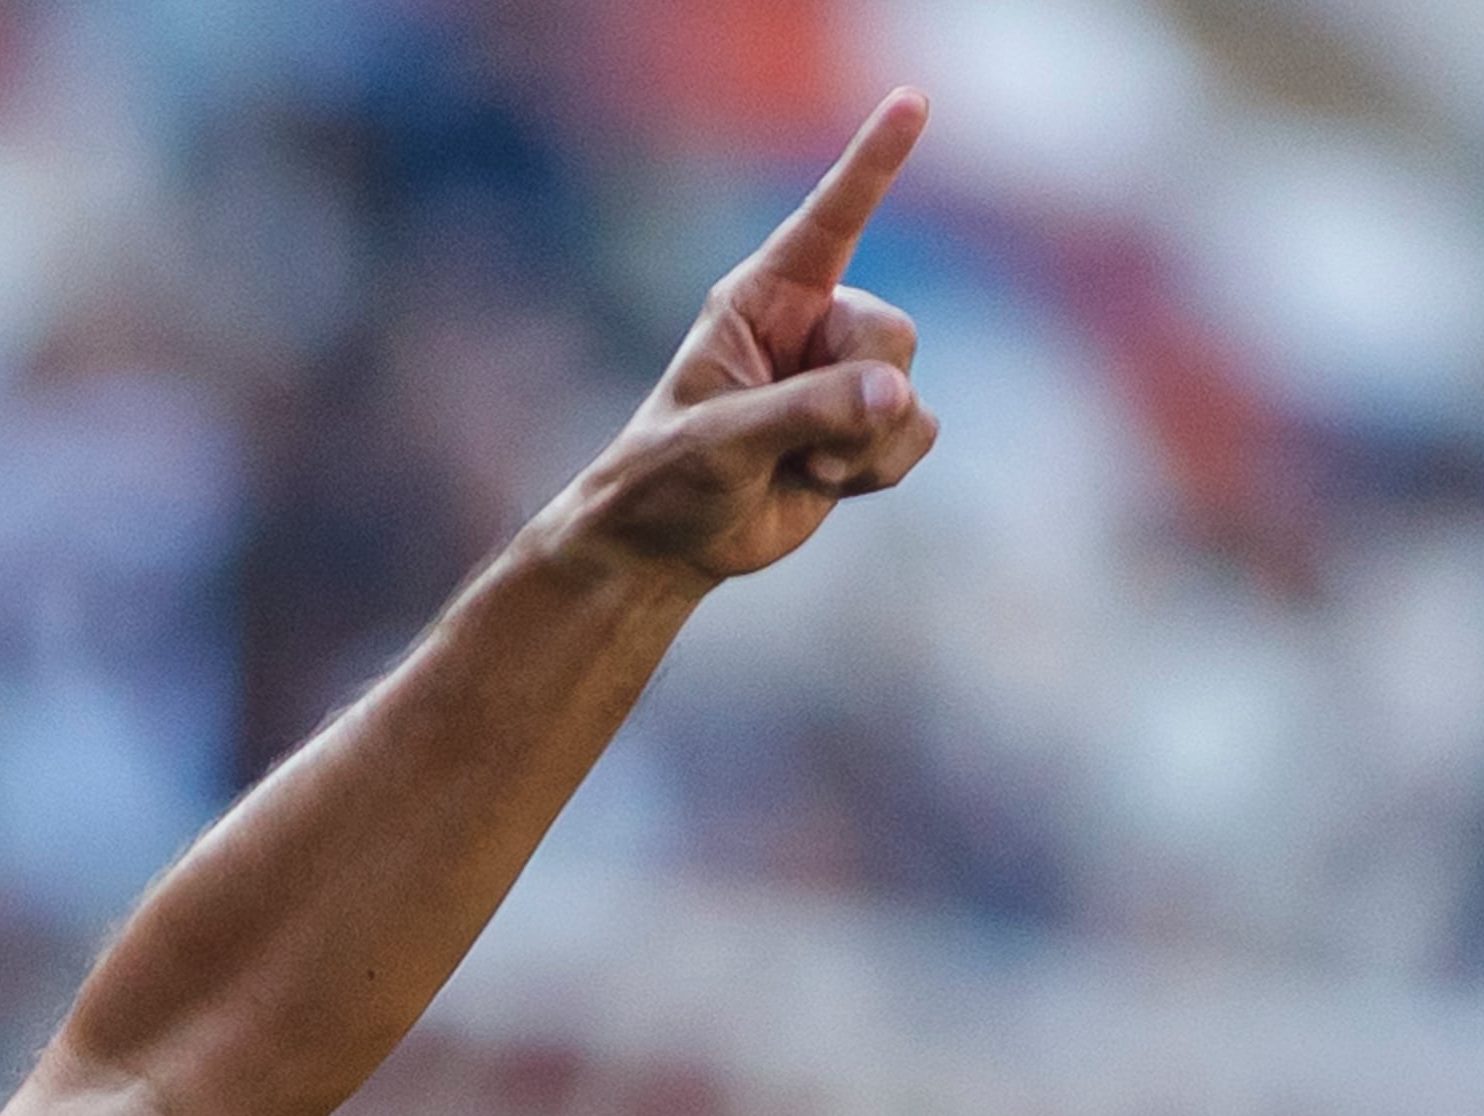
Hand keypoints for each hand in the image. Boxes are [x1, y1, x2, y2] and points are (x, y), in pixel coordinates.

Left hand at [567, 90, 942, 585]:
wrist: (668, 545)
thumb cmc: (669, 478)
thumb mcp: (721, 442)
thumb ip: (807, 411)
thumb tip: (893, 395)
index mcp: (763, 300)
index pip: (829, 220)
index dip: (873, 162)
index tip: (912, 100)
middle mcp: (810, 326)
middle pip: (891, 329)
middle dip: (861, 391)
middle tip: (802, 443)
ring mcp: (842, 377)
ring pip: (907, 388)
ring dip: (862, 442)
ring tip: (801, 465)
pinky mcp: (865, 428)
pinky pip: (917, 432)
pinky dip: (878, 468)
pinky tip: (823, 481)